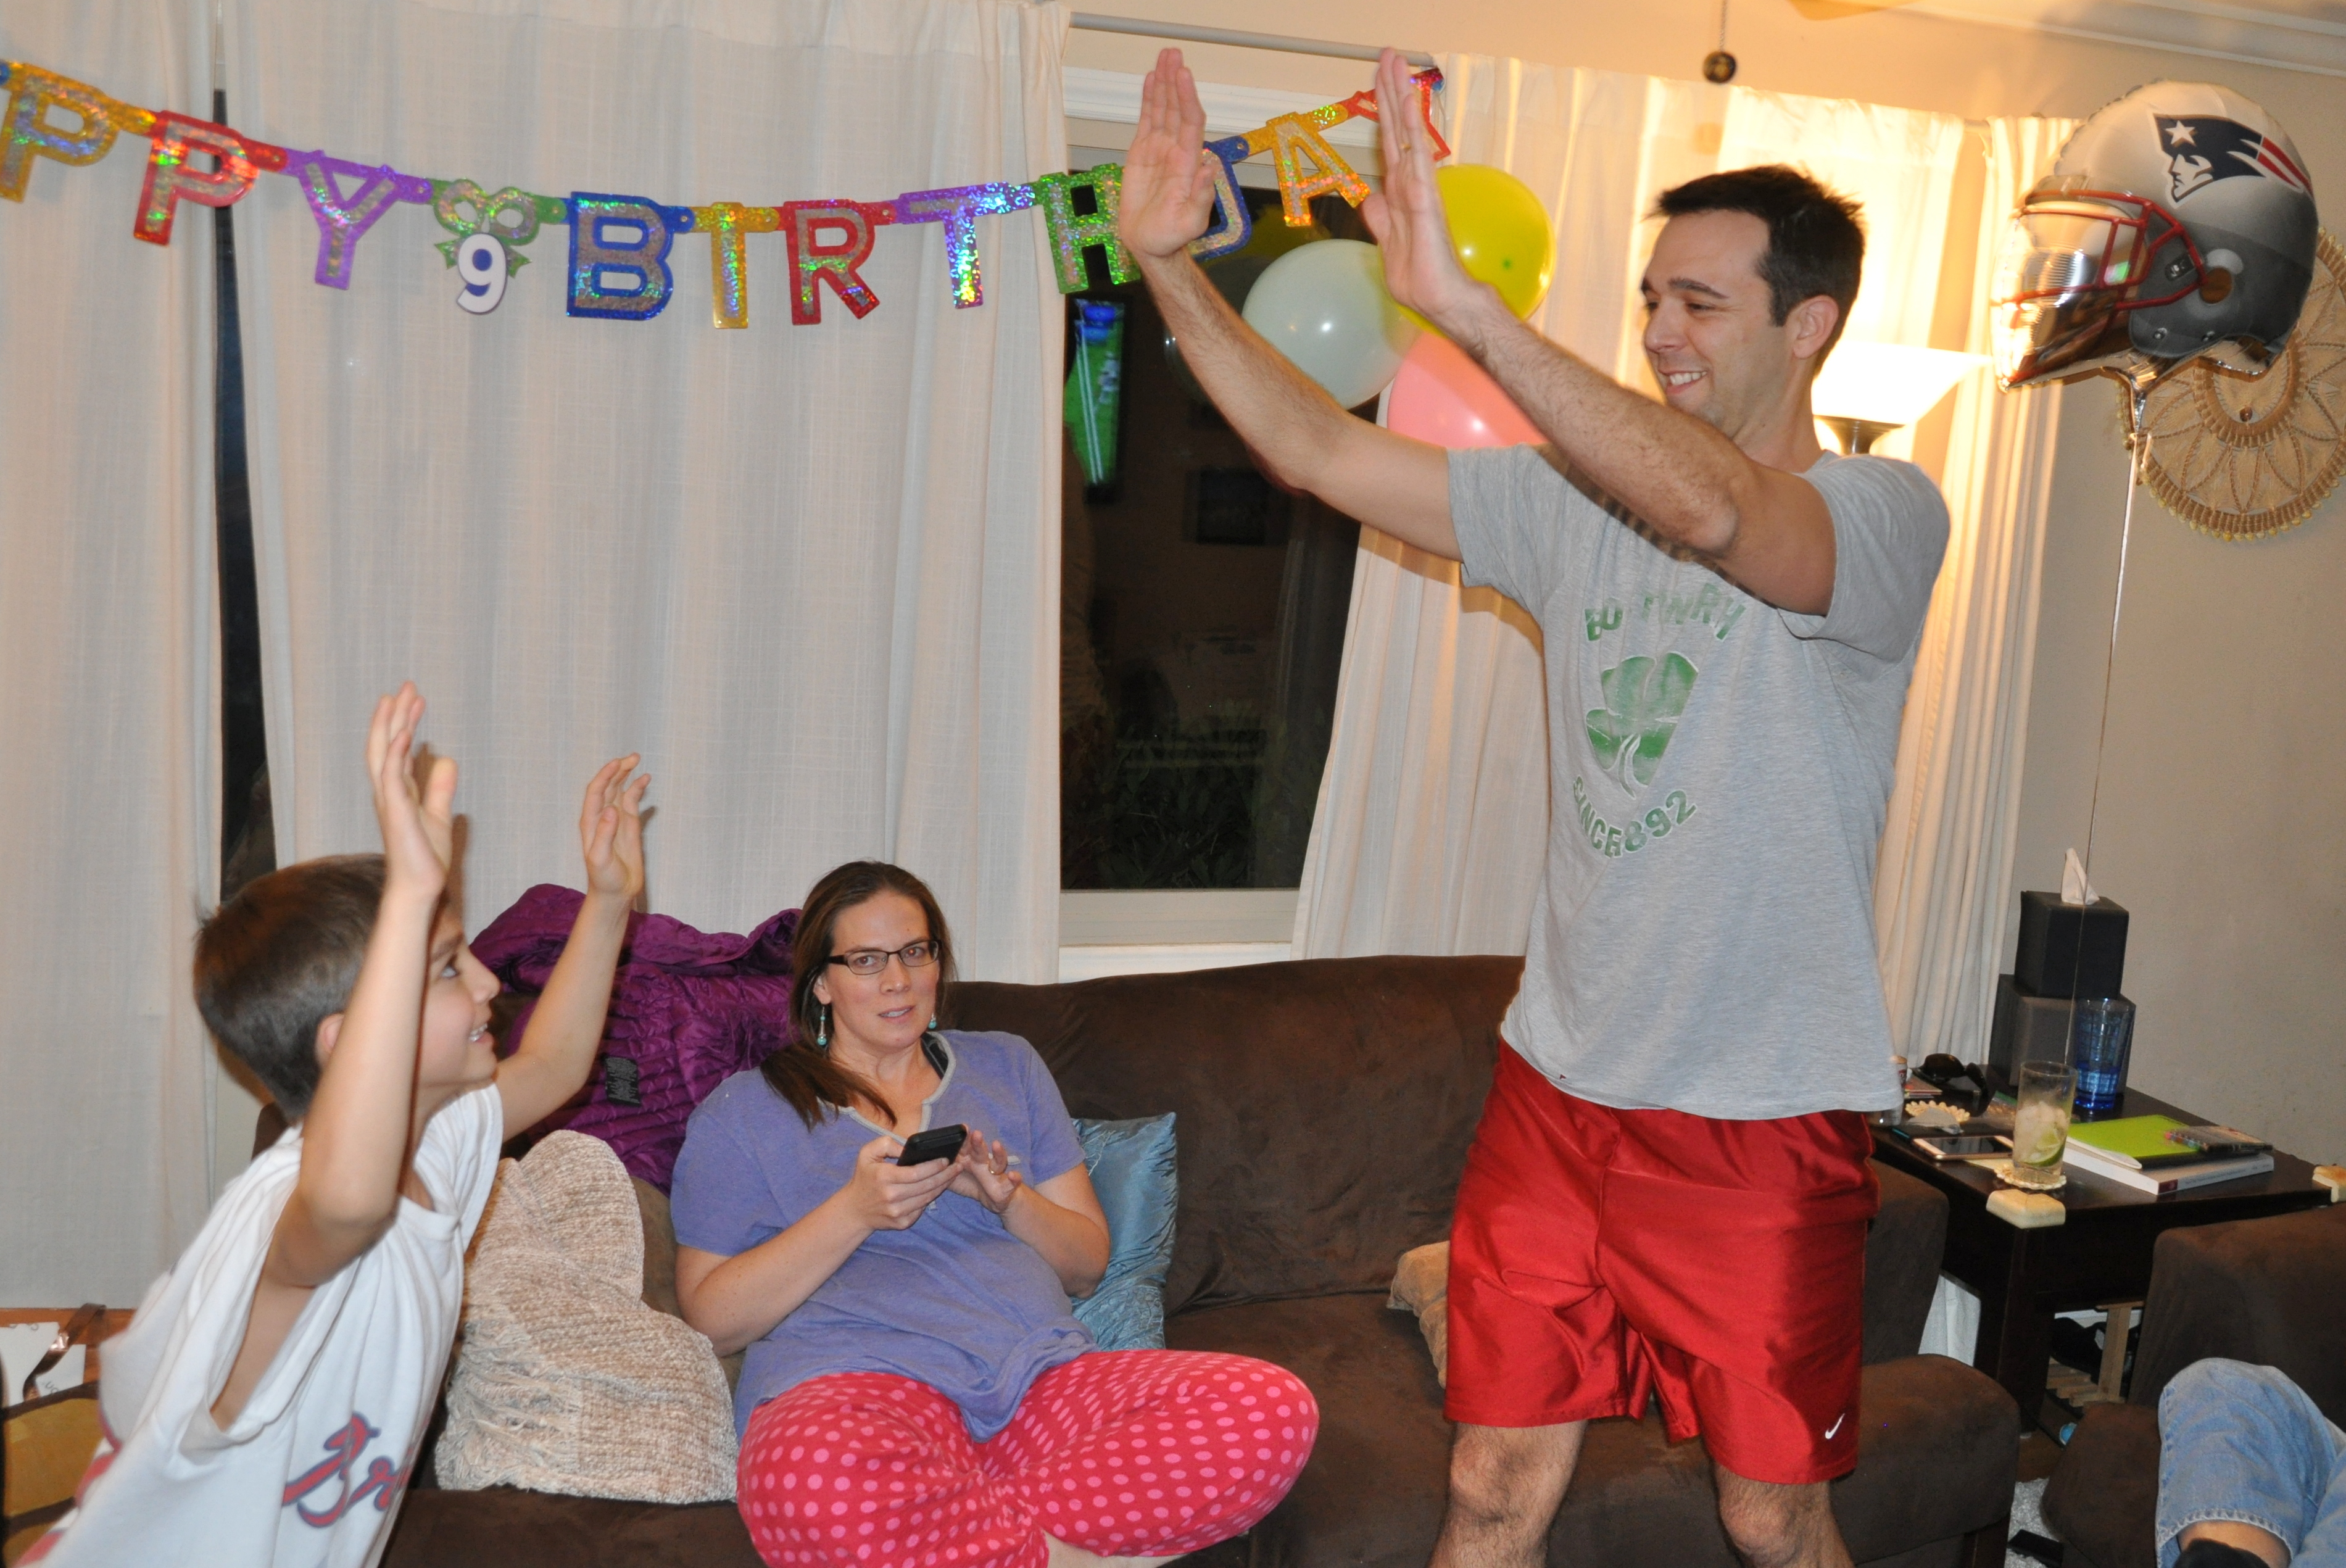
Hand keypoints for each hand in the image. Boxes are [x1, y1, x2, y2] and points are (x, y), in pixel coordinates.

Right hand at [365, 682, 454, 898]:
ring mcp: (390, 800)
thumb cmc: (425, 857)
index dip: (404, 722)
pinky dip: (397, 753)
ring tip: (400, 697)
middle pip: (387, 743)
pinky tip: (406, 733)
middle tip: (407, 686)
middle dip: (395, 714)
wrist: (420, 887)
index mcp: (398, 791)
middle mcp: (389, 792)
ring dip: (392, 724)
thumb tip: (446, 760)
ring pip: (384, 753)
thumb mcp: (438, 815)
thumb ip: (439, 788)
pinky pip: (392, 777)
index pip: (397, 749)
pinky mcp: (396, 812)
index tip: (415, 699)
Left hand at [578, 754, 648, 902]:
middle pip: (607, 786)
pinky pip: (632, 802)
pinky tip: (645, 780)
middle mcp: (602, 816)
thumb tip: (611, 809)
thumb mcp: (600, 858)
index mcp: (591, 822)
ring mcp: (616, 820)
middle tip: (632, 757)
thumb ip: (605, 834)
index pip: (596, 792)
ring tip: (637, 760)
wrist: (615, 892)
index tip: (618, 764)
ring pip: (619, 790)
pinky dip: (638, 790)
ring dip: (626, 775)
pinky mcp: (629, 826)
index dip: (605, 776)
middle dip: (618, 770)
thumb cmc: (604, 878)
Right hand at [843, 1133, 960, 1231]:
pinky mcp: (901, 1224)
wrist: (854, 1210)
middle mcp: (891, 1197)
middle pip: (926, 1186)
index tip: (947, 1159)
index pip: (916, 1172)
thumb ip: (887, 1144)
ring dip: (943, 1186)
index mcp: (884, 1177)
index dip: (934, 1166)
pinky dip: (930, 1199)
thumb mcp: (867, 1153)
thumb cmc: (864, 1178)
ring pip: (927, 1198)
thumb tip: (907, 1147)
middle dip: (946, 1175)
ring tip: (953, 1175)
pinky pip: (922, 1210)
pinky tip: (938, 1189)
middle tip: (958, 1166)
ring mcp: (897, 1212)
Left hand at [949, 1131, 1022, 1214]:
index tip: (962, 1128)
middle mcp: (984, 1164)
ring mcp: (995, 1174)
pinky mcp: (1006, 1187)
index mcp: (970, 1160)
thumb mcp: (953, 1178)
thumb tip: (922, 1163)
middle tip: (975, 1133)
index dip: (964, 1138)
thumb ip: (941, 1170)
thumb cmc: (972, 1184)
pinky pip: (1012, 1182)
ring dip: (998, 1153)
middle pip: (981, 1150)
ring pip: (998, 1162)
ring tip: (996, 1145)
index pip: (967, 1146)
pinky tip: (1014, 1175)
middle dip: (978, 1142)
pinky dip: (1014, 1179)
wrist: (995, 1199)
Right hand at [1117, 48, 1220, 262]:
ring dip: (1165, 83)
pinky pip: (1147, 121)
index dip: (1187, 98)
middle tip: (1173, 53)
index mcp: (1187, 163)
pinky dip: (1150, 100)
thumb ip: (1201, 196)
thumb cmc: (1171, 237)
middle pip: (1177, 108)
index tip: (1184, 75)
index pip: (1190, 123)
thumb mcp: (1190, 223)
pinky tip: (1152, 80)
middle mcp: (1176, 151)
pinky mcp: (1143, 153)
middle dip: (1176, 80)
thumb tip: (1209, 166)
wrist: (1150, 245)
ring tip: (1165, 57)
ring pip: (1163, 109)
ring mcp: (1160, 150)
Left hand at [1358, 49, 1494, 335]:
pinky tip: (1409, 99)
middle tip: (1388, 53)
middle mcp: (1410, 182)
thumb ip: (1382, 220)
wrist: (1445, 301)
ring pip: (1406, 132)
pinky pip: (1417, 152)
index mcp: (1400, 193)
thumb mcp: (1390, 245)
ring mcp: (1419, 185)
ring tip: (1397, 61)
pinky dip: (1411, 125)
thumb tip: (1373, 198)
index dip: (1381, 114)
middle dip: (1389, 90)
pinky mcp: (1425, 195)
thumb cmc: (1422, 279)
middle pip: (1395, 128)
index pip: (1387, 145)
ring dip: (1399, 95)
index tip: (1379, 83)